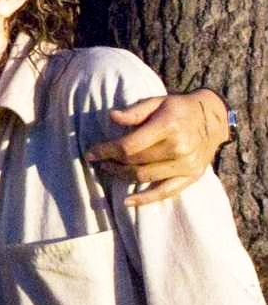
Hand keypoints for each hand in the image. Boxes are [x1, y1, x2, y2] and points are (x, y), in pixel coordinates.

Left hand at [83, 89, 227, 206]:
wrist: (214, 118)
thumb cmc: (179, 108)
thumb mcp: (157, 102)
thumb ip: (135, 112)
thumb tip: (113, 117)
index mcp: (168, 127)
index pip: (128, 146)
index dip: (105, 151)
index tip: (90, 153)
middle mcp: (179, 148)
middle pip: (135, 162)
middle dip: (111, 162)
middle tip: (100, 160)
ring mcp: (187, 164)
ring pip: (144, 177)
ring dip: (122, 176)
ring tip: (109, 170)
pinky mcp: (192, 176)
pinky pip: (166, 192)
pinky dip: (145, 199)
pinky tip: (127, 202)